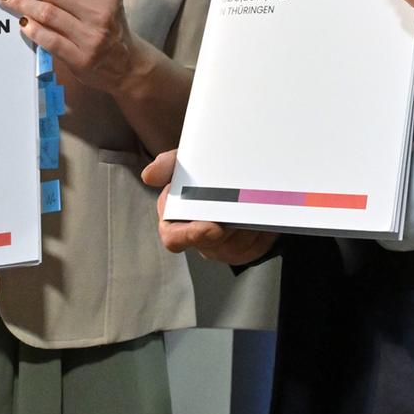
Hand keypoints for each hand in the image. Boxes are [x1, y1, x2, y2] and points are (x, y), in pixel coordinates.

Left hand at [0, 0, 138, 94]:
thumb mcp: (103, 1)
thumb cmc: (109, 27)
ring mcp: (91, 37)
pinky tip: (21, 21)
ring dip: (21, 2)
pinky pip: (50, 40)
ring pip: (47, 13)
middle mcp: (100, 12)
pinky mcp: (81, 59)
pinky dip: (33, 29)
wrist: (127, 65)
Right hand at [141, 149, 277, 266]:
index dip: (189, 235)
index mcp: (177, 220)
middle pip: (209, 244)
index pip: (173, 237)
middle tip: (240, 216)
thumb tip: (148, 175)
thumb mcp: (185, 162)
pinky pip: (255, 247)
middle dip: (226, 230)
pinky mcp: (246, 250)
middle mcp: (198, 238)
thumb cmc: (204, 172)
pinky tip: (264, 214)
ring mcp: (222, 248)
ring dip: (246, 225)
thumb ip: (168, 165)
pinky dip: (261, 230)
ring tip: (255, 205)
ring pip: (236, 245)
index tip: (212, 227)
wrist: (238, 177)